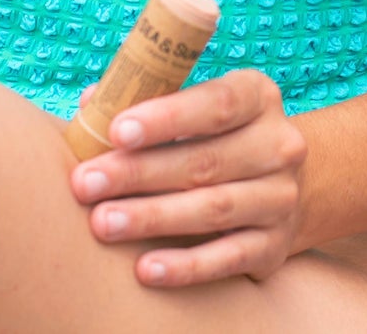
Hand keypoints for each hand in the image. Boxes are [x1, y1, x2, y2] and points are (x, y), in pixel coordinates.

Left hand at [69, 70, 308, 287]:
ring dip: (152, 217)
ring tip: (102, 222)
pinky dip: (185, 266)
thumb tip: (92, 102)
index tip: (116, 130)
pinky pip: (228, 259)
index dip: (165, 118)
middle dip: (139, 172)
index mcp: (258, 96)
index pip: (216, 103)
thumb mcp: (195, 107)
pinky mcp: (274, 246)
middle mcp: (278, 144)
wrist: (277, 185)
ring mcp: (281, 197)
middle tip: (86, 182)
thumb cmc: (215, 136)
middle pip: (205, 160)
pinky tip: (145, 269)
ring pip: (213, 209)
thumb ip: (147, 101)